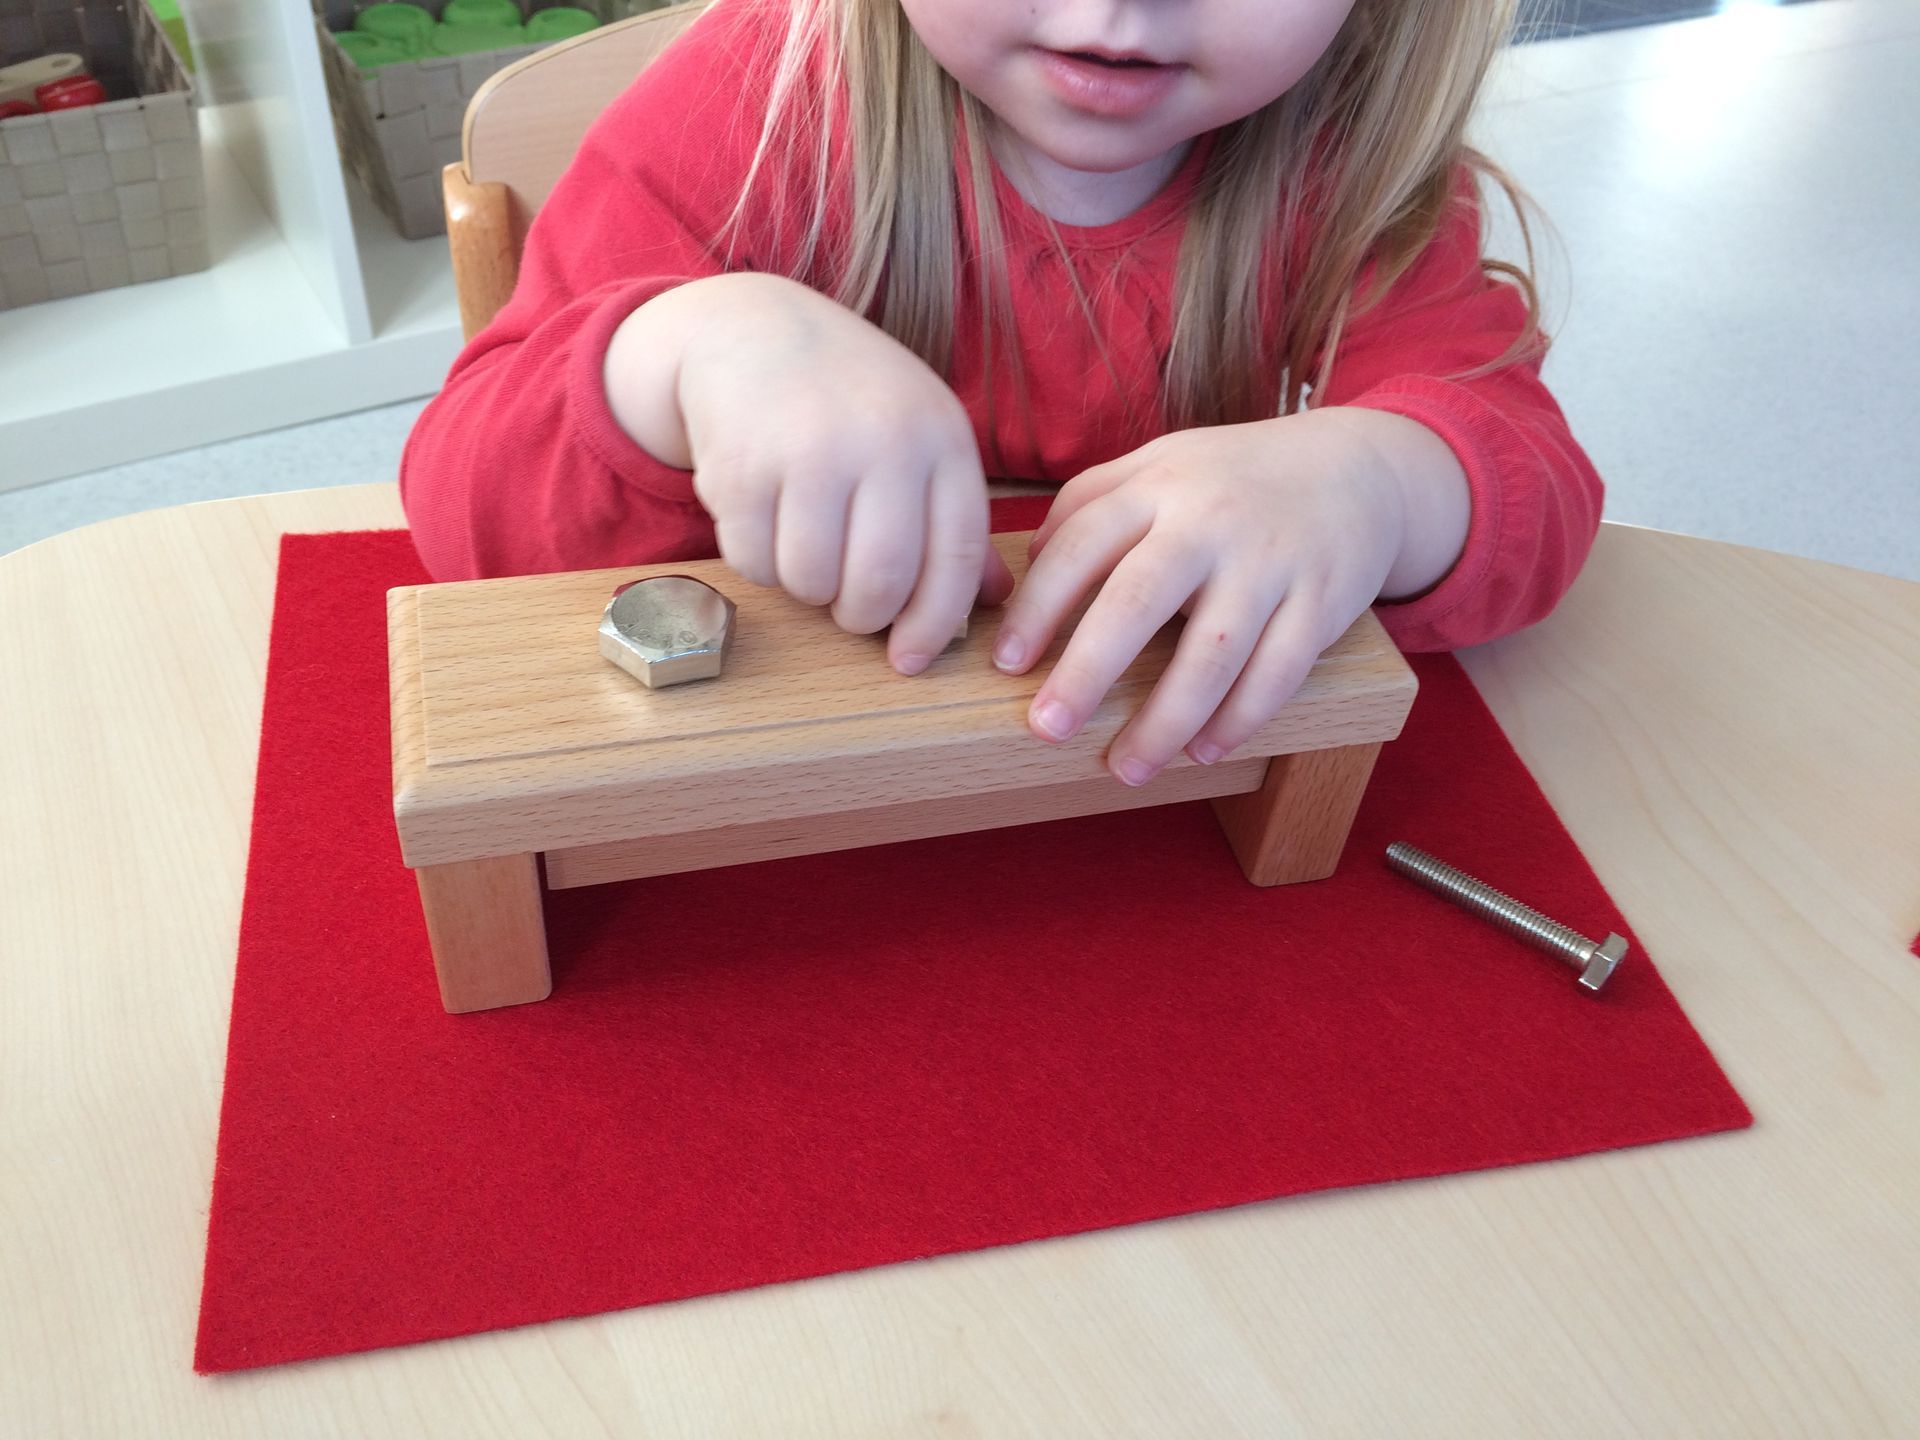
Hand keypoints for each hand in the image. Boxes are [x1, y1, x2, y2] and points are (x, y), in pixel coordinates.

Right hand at [605, 274, 1013, 671]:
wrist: (749, 328)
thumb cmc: (848, 397)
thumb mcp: (918, 438)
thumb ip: (953, 520)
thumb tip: (997, 602)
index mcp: (942, 437)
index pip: (957, 558)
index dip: (935, 623)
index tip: (911, 660)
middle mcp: (884, 440)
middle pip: (882, 583)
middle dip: (862, 616)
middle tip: (846, 605)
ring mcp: (810, 449)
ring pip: (813, 581)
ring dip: (806, 589)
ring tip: (804, 547)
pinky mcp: (742, 463)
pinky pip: (754, 561)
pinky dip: (757, 562)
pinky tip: (763, 519)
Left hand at [991, 411, 1447, 783]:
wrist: (1358, 470)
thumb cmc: (1233, 480)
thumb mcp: (1160, 465)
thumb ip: (1092, 501)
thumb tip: (1028, 562)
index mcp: (1159, 487)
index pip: (1082, 544)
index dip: (1039, 606)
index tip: (1007, 663)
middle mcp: (1211, 522)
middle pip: (1138, 599)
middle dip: (1088, 670)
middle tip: (1047, 727)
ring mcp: (1270, 563)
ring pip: (1212, 652)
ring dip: (1165, 719)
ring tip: (1126, 768)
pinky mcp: (1321, 601)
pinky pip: (1278, 672)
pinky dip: (1239, 718)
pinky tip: (1203, 751)